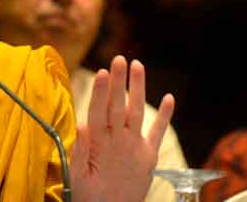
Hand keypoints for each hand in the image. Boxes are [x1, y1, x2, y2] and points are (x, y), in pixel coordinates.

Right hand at [70, 55, 174, 201]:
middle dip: (119, 81)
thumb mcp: (77, 176)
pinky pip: (158, 133)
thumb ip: (80, 150)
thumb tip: (82, 124)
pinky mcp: (149, 156)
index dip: (102, 91)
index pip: (99, 112)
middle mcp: (120, 142)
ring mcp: (136, 148)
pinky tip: (169, 98)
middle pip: (118, 106)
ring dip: (137, 88)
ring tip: (137, 65)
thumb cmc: (91, 197)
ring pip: (136, 112)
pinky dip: (164, 116)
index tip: (103, 72)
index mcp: (100, 146)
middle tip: (119, 58)